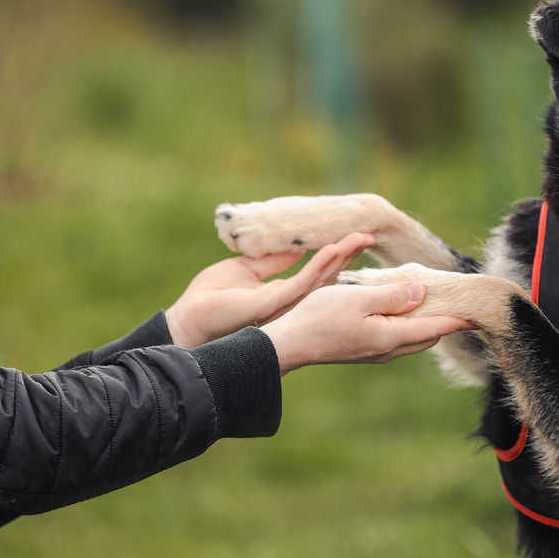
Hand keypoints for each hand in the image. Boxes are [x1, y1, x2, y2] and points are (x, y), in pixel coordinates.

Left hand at [165, 233, 374, 348]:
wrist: (188, 321)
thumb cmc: (209, 298)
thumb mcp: (245, 268)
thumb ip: (272, 260)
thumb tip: (296, 248)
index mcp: (283, 293)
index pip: (318, 272)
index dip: (338, 255)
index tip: (356, 236)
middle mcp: (289, 302)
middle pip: (328, 276)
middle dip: (349, 256)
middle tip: (370, 236)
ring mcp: (283, 305)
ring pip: (322, 280)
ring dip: (342, 258)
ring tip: (361, 239)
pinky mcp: (272, 305)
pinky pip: (302, 284)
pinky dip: (320, 265)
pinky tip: (334, 250)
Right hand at [261, 282, 471, 373]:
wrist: (288, 344)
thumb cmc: (321, 317)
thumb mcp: (359, 298)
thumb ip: (393, 296)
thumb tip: (422, 294)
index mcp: (391, 337)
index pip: (435, 328)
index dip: (457, 319)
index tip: (477, 311)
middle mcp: (388, 350)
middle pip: (428, 336)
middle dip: (446, 322)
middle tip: (458, 303)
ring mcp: (376, 353)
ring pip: (413, 338)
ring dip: (427, 324)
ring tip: (435, 304)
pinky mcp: (364, 350)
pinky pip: (398, 338)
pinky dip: (409, 326)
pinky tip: (404, 311)